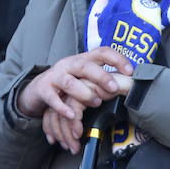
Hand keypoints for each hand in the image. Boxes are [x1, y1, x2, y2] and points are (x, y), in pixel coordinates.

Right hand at [19, 47, 134, 152]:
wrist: (38, 87)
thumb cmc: (69, 83)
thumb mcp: (85, 77)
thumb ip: (103, 80)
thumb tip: (131, 88)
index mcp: (83, 60)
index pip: (102, 52)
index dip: (116, 59)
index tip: (130, 70)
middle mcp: (69, 65)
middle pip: (85, 66)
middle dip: (101, 76)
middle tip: (114, 88)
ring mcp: (56, 76)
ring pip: (69, 82)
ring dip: (84, 93)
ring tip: (96, 103)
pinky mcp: (44, 90)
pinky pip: (52, 98)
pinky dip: (62, 107)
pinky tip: (72, 115)